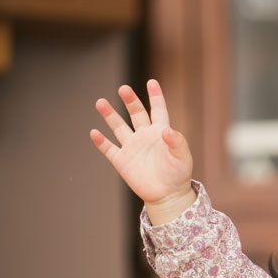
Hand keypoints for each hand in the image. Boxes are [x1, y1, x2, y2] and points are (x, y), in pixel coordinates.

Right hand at [90, 79, 195, 223]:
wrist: (168, 195)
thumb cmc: (178, 174)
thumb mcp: (182, 157)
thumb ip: (177, 142)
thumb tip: (166, 130)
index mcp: (161, 132)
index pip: (158, 110)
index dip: (155, 96)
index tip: (152, 82)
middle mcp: (145, 136)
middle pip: (136, 114)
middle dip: (130, 101)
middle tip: (124, 88)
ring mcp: (132, 147)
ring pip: (118, 127)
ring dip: (110, 115)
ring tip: (100, 102)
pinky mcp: (122, 161)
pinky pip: (109, 149)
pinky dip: (101, 142)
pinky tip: (94, 133)